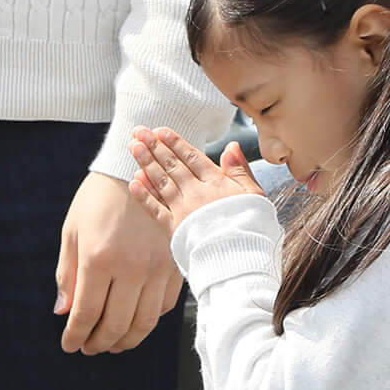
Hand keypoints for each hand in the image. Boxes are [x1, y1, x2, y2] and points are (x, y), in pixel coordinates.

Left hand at [57, 168, 184, 355]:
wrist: (137, 170)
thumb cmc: (97, 200)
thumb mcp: (73, 232)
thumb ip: (68, 274)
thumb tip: (64, 313)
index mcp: (99, 258)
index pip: (86, 314)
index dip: (75, 336)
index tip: (69, 345)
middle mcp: (131, 267)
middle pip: (115, 325)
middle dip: (98, 343)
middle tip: (89, 348)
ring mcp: (158, 268)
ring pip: (143, 323)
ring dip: (126, 340)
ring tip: (112, 344)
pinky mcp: (176, 265)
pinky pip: (164, 306)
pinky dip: (148, 321)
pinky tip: (135, 321)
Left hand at [125, 128, 265, 235]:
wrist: (241, 257)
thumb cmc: (252, 227)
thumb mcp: (255, 195)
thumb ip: (240, 170)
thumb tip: (232, 146)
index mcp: (217, 183)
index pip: (192, 157)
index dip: (175, 143)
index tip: (161, 131)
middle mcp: (197, 193)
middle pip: (173, 165)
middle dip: (155, 147)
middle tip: (140, 132)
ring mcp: (184, 210)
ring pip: (161, 182)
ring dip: (146, 163)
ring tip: (134, 148)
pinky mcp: (175, 229)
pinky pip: (155, 209)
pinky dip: (144, 195)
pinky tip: (134, 182)